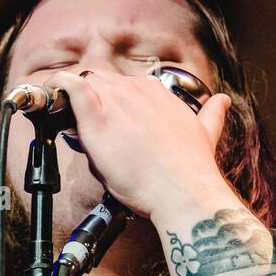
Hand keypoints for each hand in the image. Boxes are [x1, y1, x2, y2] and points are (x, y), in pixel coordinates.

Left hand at [42, 68, 237, 220]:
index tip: (112, 123)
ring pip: (86, 84)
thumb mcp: (207, 134)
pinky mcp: (98, 118)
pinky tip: (52, 95)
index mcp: (158, 93)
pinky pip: (71, 87)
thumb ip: (211, 115)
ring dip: (78, 101)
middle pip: (103, 83)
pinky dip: (58, 87)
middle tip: (90, 130)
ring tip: (73, 125)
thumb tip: (223, 102)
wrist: (183, 192)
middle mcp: (137, 90)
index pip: (126, 86)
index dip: (114, 104)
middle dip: (94, 103)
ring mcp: (116, 101)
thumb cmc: (190, 170)